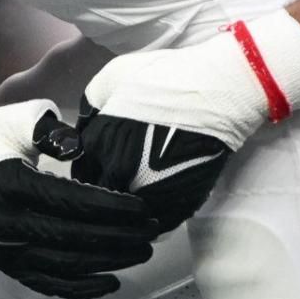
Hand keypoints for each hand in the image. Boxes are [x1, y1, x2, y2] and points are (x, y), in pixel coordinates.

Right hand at [0, 99, 160, 298]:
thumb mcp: (14, 120)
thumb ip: (47, 127)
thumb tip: (79, 144)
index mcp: (9, 184)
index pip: (70, 202)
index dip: (110, 207)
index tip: (143, 208)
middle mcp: (5, 223)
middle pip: (73, 238)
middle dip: (118, 237)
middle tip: (152, 232)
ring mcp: (4, 248)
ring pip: (64, 266)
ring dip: (106, 262)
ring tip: (140, 251)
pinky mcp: (5, 262)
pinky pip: (46, 283)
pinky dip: (80, 287)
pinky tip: (110, 282)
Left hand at [74, 11, 299, 232]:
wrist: (219, 88)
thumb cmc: (167, 76)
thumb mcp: (113, 75)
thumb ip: (91, 105)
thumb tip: (84, 127)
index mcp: (99, 145)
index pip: (80, 176)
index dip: (88, 171)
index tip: (98, 165)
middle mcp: (119, 174)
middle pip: (100, 199)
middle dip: (106, 190)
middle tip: (119, 177)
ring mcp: (150, 193)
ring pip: (127, 215)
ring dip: (129, 206)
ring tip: (142, 185)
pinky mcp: (180, 204)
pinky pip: (156, 223)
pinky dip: (154, 215)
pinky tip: (159, 195)